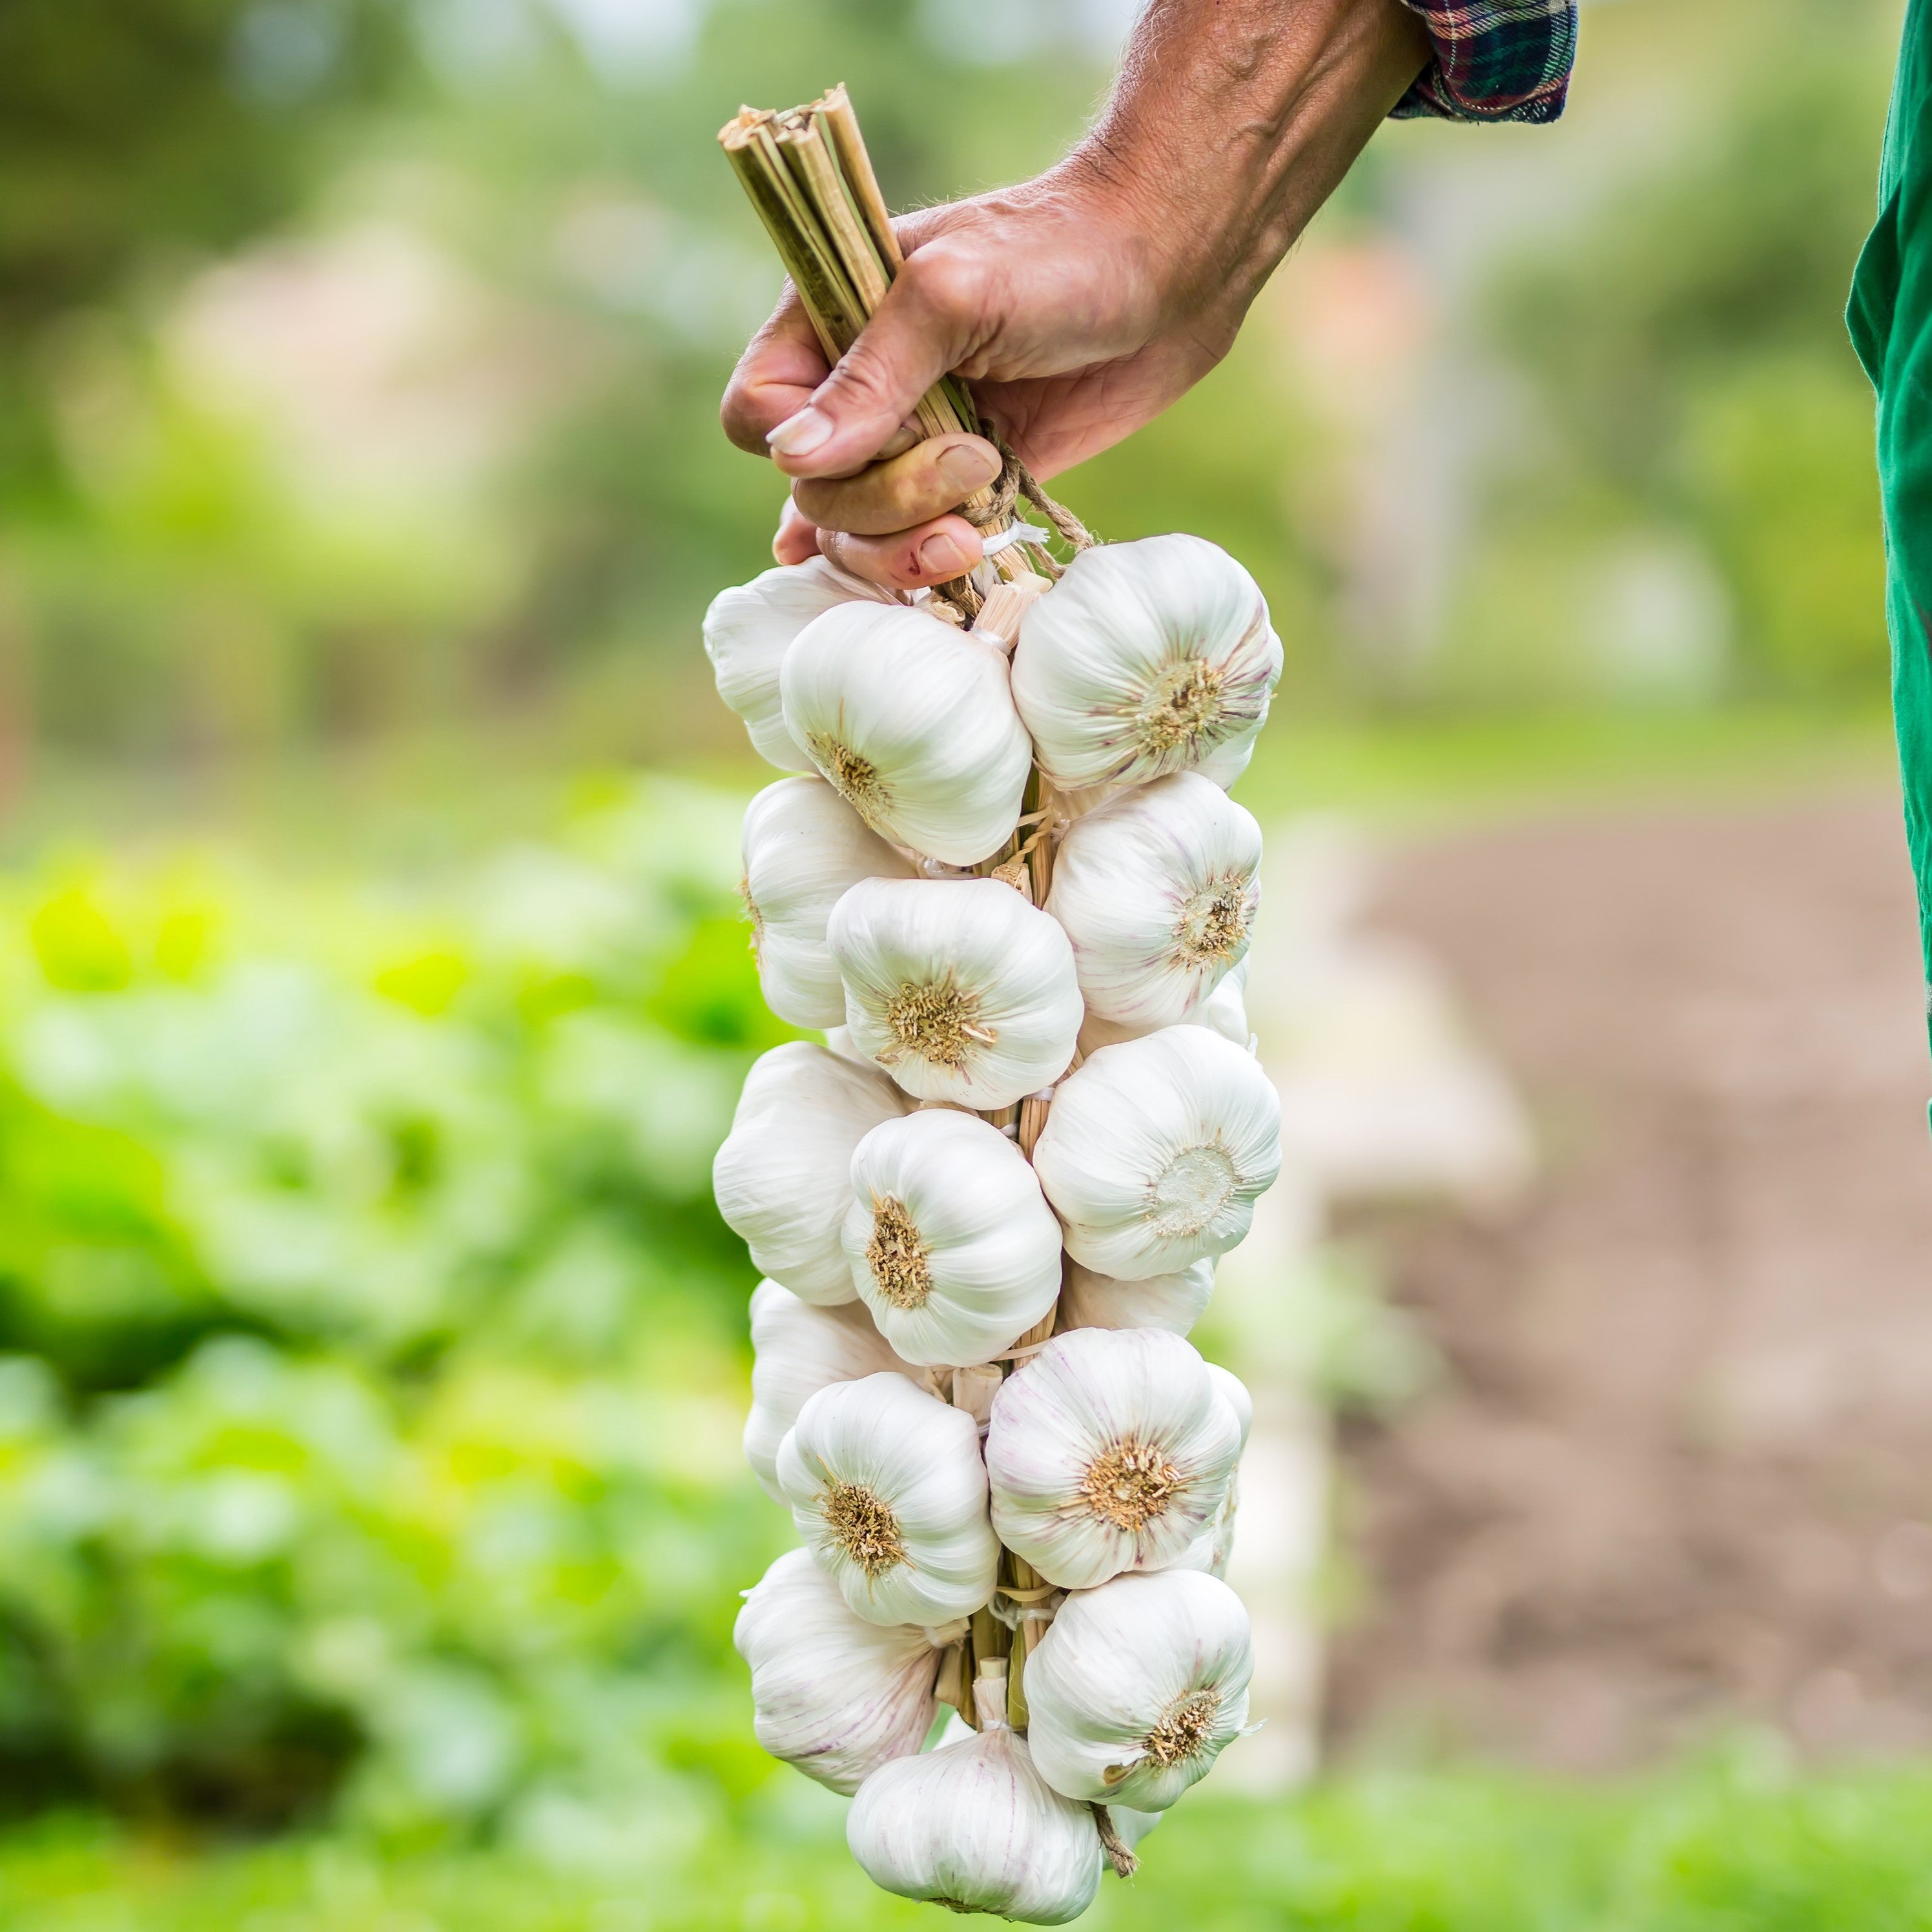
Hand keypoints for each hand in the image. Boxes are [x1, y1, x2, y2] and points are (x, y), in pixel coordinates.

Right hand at [720, 0, 1430, 588]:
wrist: (1167, 272)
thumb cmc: (1059, 254)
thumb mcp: (953, 297)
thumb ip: (873, 379)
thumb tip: (793, 459)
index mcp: (827, 323)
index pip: (757, 415)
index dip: (801, 450)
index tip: (881, 434)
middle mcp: (859, 390)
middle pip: (813, 495)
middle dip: (882, 504)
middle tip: (970, 464)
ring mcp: (911, 443)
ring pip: (858, 535)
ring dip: (904, 550)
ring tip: (971, 530)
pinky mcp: (967, 484)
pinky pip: (919, 546)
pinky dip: (929, 568)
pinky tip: (940, 574)